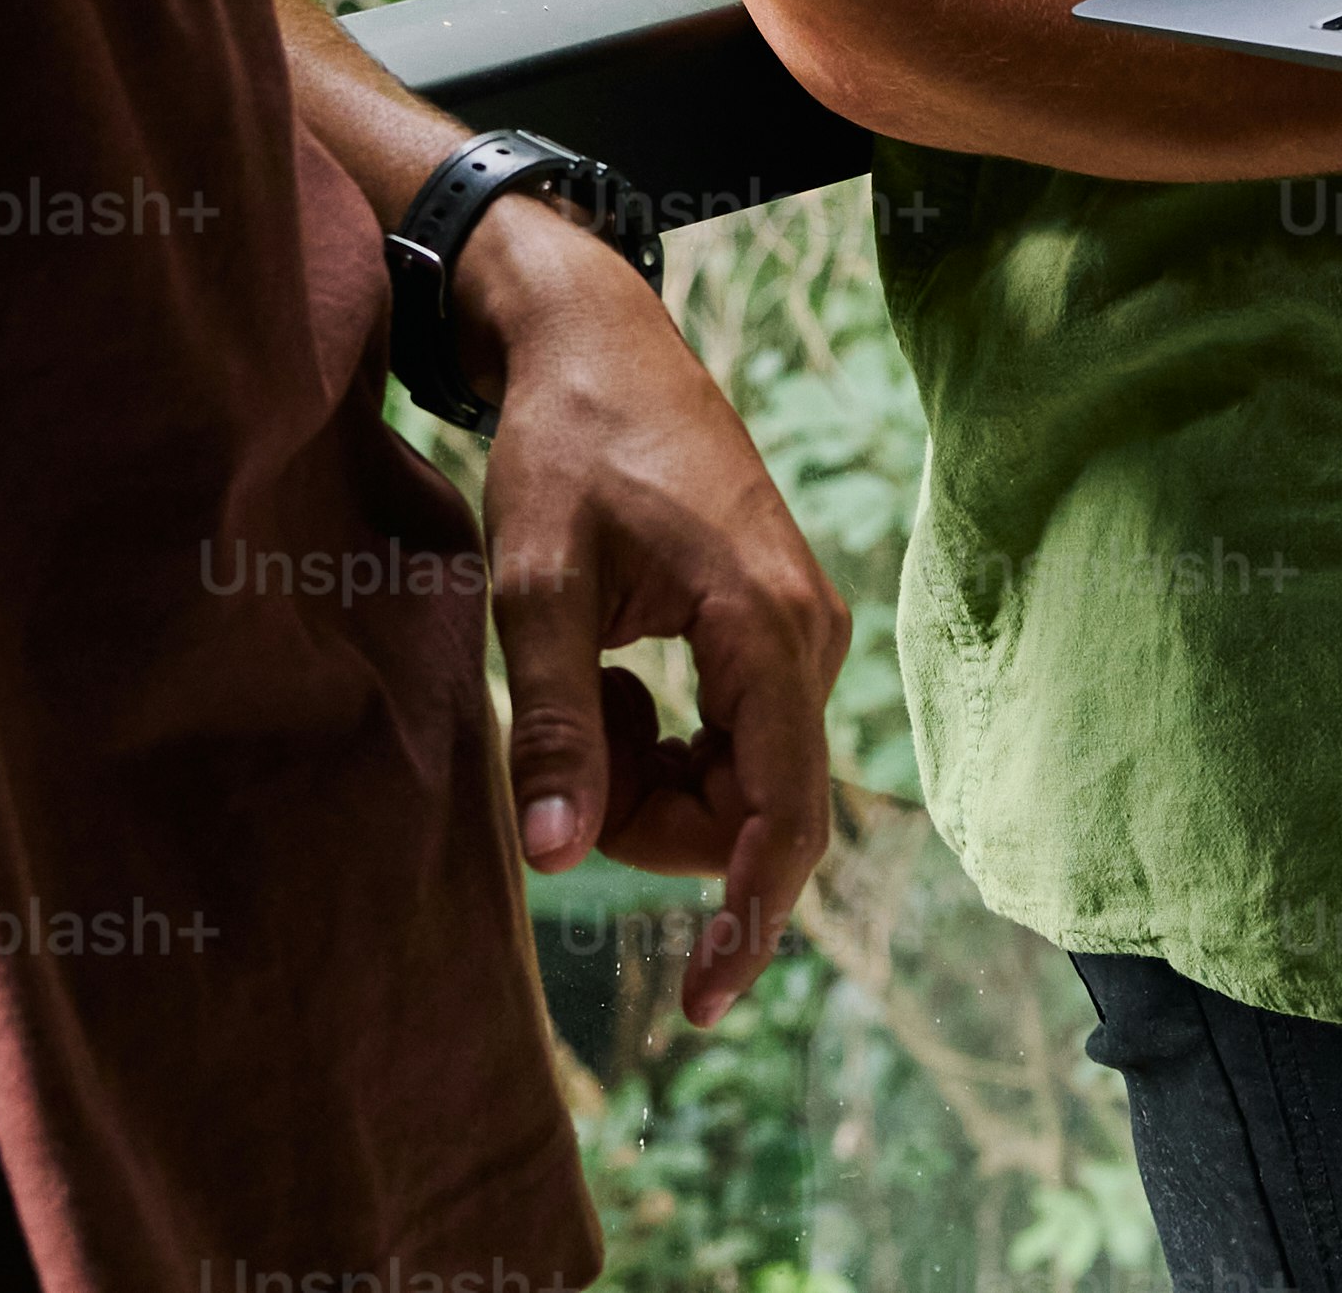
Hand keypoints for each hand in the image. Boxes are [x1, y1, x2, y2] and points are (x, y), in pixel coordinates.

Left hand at [460, 198, 851, 1024]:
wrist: (596, 340)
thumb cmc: (564, 444)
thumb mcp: (535, 581)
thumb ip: (558, 719)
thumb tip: (558, 857)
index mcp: (764, 624)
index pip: (783, 811)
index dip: (748, 918)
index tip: (701, 1001)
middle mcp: (806, 635)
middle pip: (751, 810)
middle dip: (654, 821)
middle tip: (566, 754)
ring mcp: (798, 631)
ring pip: (740, 782)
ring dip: (653, 779)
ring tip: (583, 692)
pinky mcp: (774, 629)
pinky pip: (735, 740)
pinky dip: (665, 742)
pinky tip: (614, 674)